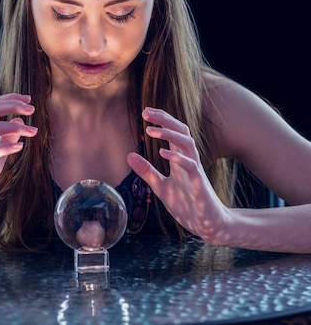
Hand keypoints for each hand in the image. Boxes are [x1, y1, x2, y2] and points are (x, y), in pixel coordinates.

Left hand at [127, 107, 230, 243]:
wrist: (208, 225)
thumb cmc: (187, 205)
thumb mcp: (160, 187)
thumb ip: (147, 171)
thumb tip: (129, 155)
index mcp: (180, 159)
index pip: (173, 132)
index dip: (161, 120)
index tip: (145, 111)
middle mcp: (189, 160)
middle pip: (181, 131)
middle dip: (164, 119)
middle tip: (146, 112)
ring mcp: (195, 171)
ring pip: (187, 143)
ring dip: (169, 134)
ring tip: (151, 130)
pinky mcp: (199, 185)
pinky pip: (191, 165)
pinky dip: (177, 157)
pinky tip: (163, 153)